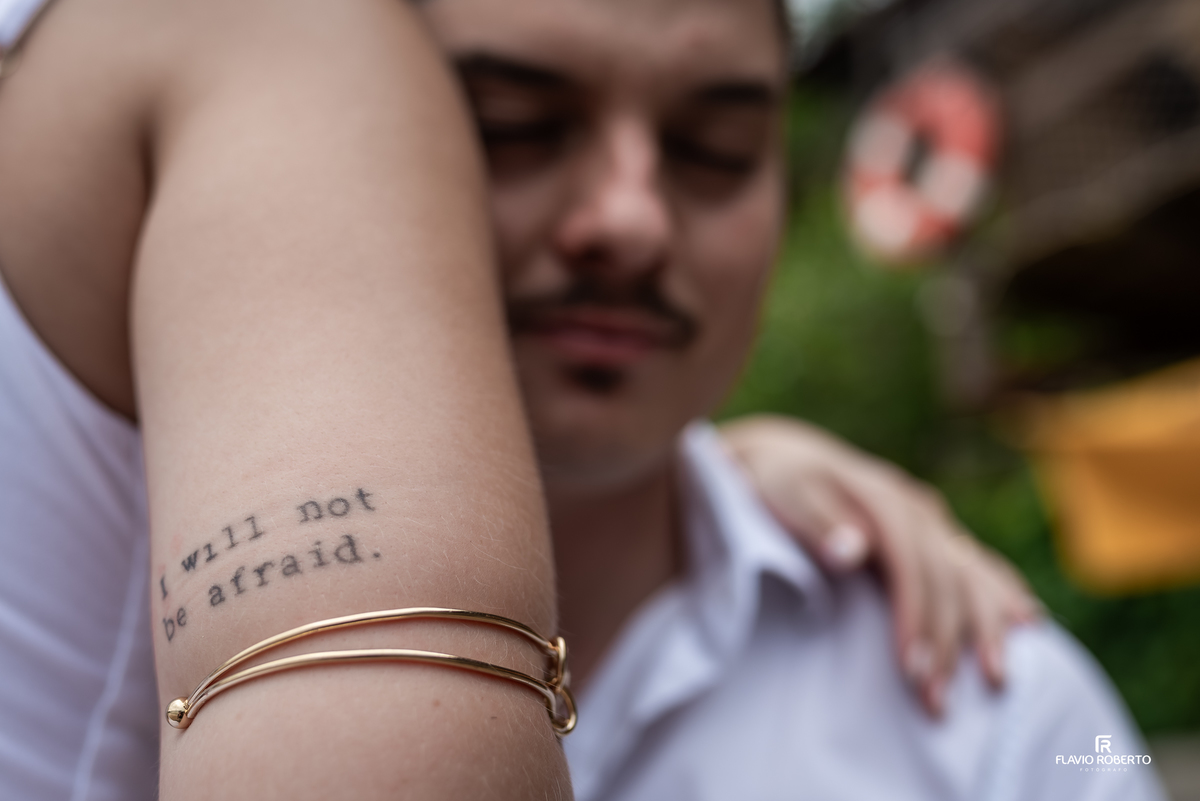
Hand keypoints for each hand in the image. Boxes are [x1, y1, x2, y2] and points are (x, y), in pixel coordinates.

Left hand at [720, 415, 1040, 715]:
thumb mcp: (781, 491)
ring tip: (996, 680)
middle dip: (947, 642)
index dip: (915, 617)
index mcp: (882, 499)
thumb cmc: (773, 481)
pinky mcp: (931, 531)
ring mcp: (928, 519)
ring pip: (971, 574)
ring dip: (985, 628)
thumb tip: (852, 550)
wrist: (781, 456)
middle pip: (946, 579)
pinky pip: (977, 562)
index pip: (911, 564)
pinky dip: (1001, 591)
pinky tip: (1027, 620)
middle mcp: (915, 509)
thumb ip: (816, 519)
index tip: (910, 670)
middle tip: (936, 702)